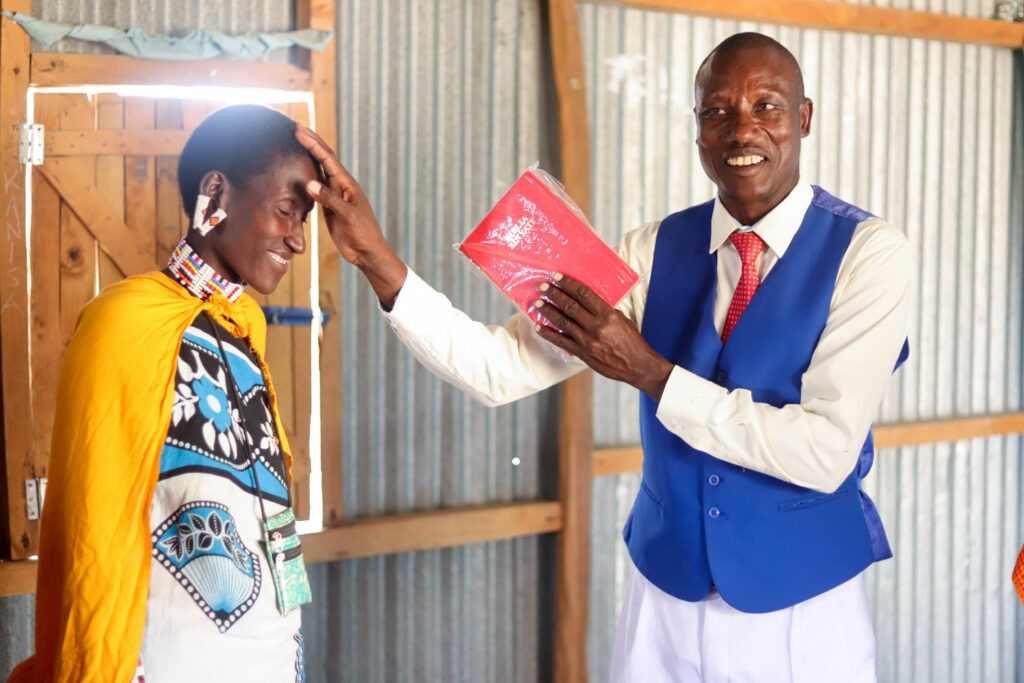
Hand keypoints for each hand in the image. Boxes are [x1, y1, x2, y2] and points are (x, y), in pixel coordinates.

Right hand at [295, 126, 406, 307]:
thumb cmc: (363, 233)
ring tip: (297, 144)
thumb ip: (329, 199)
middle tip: (296, 128)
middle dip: (311, 143)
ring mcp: (335, 196)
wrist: (367, 252)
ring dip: (309, 157)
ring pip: (320, 171)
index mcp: (347, 184)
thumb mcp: (347, 215)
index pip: (327, 159)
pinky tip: (300, 174)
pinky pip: (317, 188)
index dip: (313, 144)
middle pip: (324, 159)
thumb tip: (310, 182)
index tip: (299, 131)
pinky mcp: (330, 207)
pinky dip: (308, 177)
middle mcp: (341, 186)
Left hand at [532, 273, 672, 399]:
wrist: (637, 366)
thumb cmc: (632, 341)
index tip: (556, 276)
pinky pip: (561, 341)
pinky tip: (539, 327)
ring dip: (548, 311)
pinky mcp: (583, 353)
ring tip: (537, 303)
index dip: (568, 283)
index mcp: (608, 314)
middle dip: (554, 294)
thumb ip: (604, 311)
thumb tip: (586, 302)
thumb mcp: (622, 319)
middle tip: (542, 287)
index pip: (584, 294)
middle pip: (570, 306)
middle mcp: (596, 326)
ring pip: (563, 322)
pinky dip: (548, 333)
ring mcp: (588, 340)